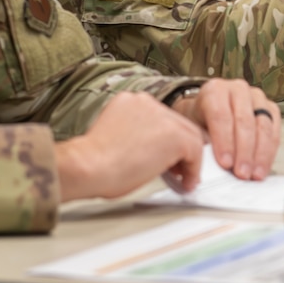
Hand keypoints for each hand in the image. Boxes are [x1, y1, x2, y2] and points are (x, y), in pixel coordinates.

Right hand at [54, 91, 205, 200]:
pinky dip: (193, 168)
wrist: (89, 165)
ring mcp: (162, 115)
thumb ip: (135, 137)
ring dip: (188, 159)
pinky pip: (194, 150)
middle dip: (179, 149)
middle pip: (177, 124)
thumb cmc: (92, 161)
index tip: (163, 156)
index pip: (160, 119)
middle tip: (177, 170)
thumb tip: (148, 153)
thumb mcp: (115, 138)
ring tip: (183, 178)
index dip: (165, 141)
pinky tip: (186, 181)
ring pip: (189, 135)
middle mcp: (147, 102)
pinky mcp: (175, 133)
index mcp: (130, 101)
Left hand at [170, 79, 279, 181]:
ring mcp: (256, 97)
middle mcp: (237, 89)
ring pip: (262, 125)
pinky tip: (263, 166)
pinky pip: (274, 130)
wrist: (208, 113)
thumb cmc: (201, 121)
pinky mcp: (270, 108)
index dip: (224, 141)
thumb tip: (212, 167)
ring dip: (260, 153)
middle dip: (244, 151)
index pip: (220, 115)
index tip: (225, 163)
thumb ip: (204, 144)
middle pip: (243, 121)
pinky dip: (270, 151)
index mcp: (214, 90)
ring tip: (254, 174)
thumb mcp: (195, 130)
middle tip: (241, 172)